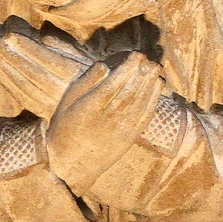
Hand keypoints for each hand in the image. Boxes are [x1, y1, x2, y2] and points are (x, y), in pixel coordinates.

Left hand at [0, 27, 93, 117]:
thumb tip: (44, 38)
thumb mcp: (85, 58)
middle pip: (31, 72)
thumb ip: (64, 48)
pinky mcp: (43, 112)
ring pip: (23, 85)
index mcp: (74, 74)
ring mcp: (52, 104)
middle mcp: (62, 91)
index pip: (46, 58)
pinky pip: (21, 98)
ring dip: (5, 68)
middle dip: (10, 55)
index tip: (9, 35)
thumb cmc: (91, 76)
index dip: (26, 47)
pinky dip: (6, 83)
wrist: (97, 111)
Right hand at [43, 51, 165, 195]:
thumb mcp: (66, 105)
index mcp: (89, 109)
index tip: (135, 55)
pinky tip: (158, 86)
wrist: (71, 166)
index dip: (126, 69)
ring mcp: (120, 130)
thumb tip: (103, 65)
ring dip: (150, 83)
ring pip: (140, 102)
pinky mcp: (129, 138)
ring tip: (155, 67)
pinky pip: (145, 116)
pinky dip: (153, 99)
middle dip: (141, 73)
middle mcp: (107, 119)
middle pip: (129, 92)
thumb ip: (84, 84)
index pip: (112, 84)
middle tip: (148, 58)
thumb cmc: (64, 131)